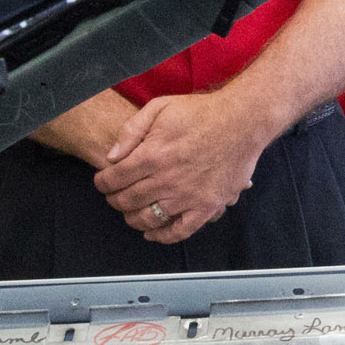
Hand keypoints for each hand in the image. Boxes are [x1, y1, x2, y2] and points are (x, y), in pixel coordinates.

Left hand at [93, 91, 277, 243]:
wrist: (242, 122)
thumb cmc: (201, 112)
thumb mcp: (160, 108)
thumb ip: (131, 131)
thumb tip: (111, 157)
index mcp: (152, 155)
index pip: (114, 178)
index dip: (102, 182)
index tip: (102, 182)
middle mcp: (167, 179)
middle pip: (128, 200)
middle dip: (114, 200)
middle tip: (113, 196)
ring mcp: (188, 196)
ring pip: (148, 218)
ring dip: (132, 218)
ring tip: (130, 212)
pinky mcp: (207, 206)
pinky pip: (180, 231)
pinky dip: (163, 236)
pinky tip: (152, 233)